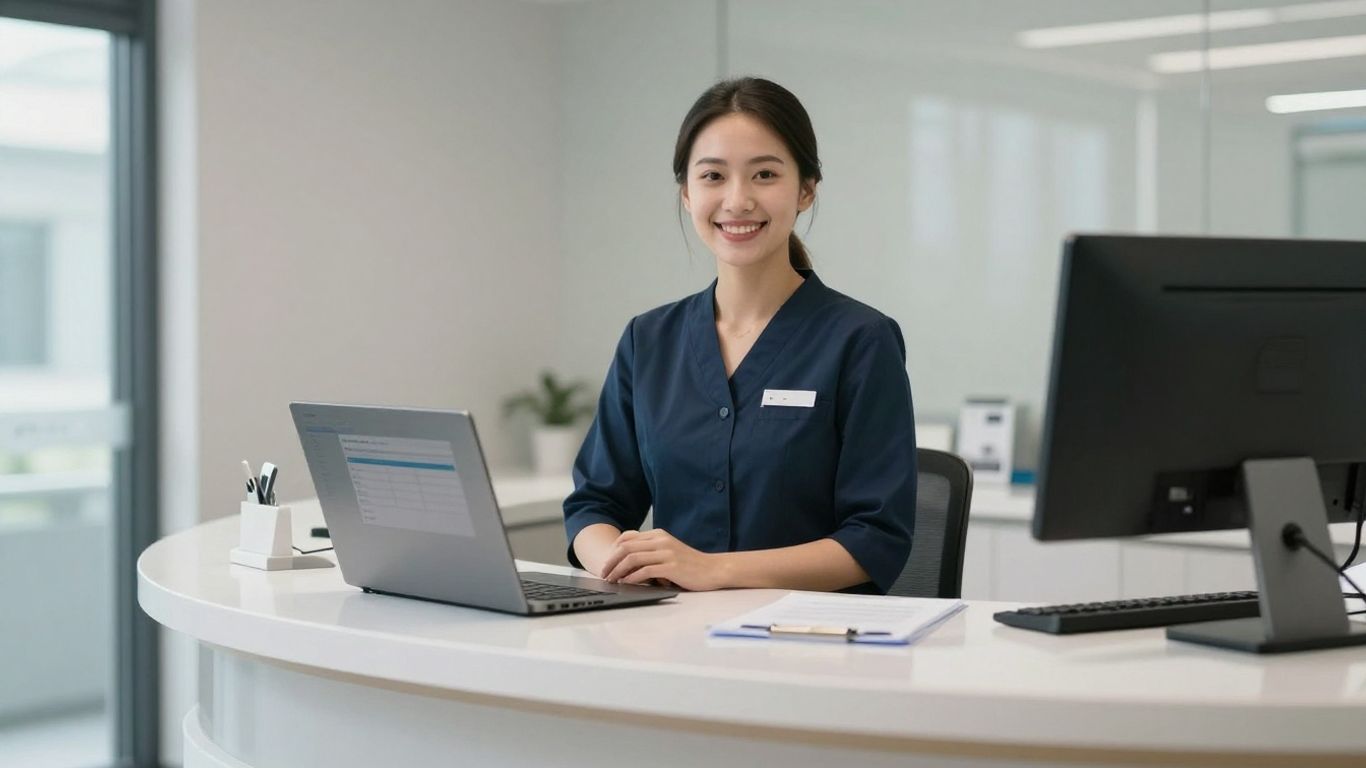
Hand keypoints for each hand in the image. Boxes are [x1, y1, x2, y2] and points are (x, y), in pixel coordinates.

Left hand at [599, 529, 725, 590]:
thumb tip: (628, 562)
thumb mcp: (669, 552)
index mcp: (659, 535)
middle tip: (604, 573)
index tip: (607, 563)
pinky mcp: (671, 567)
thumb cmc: (690, 564)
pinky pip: (645, 570)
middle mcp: (661, 541)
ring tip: (612, 580)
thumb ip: (651, 552)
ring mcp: (666, 553)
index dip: (613, 550)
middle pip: (626, 547)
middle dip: (611, 561)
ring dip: (618, 570)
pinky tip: (627, 583)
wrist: (713, 569)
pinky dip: (632, 577)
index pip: (628, 537)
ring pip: (632, 558)